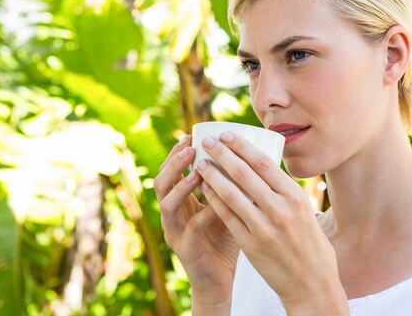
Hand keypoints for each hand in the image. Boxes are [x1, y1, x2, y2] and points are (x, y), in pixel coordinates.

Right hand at [154, 135, 239, 311]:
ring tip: (198, 171)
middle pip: (161, 183)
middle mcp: (172, 214)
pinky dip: (204, 214)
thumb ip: (231, 184)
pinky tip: (217, 204)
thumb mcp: (228, 205)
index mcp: (181, 200)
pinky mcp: (184, 249)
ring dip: (182, 185)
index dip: (177, 153)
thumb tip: (250, 153)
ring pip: (168, 204)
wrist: (221, 277)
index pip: (171, 171)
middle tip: (190, 147)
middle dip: (174, 163)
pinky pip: (191, 229)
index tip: (191, 134)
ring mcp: (174, 232)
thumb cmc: (227, 237)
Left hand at [196, 132, 348, 313]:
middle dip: (222, 154)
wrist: (312, 283)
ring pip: (231, 194)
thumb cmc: (309, 243)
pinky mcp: (251, 245)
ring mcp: (264, 228)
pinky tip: (204, 189)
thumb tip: (262, 166)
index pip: (263, 163)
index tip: (226, 134)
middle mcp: (280, 209)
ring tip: (200, 163)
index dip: (241, 146)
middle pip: (244, 174)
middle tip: (207, 142)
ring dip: (212, 175)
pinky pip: (227, 217)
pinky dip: (214, 200)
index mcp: (294, 196)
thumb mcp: (304, 211)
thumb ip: (283, 191)